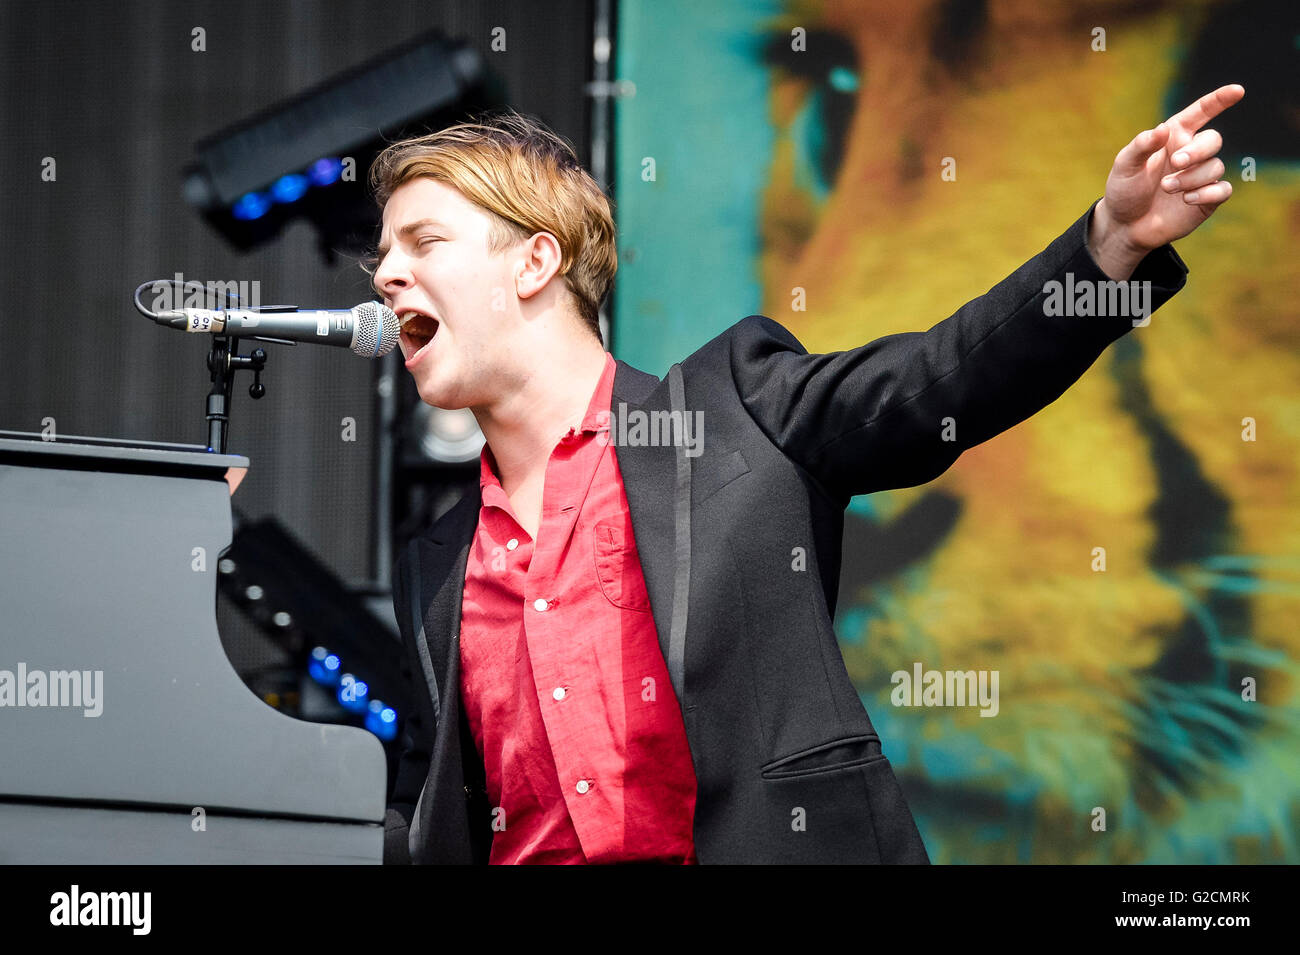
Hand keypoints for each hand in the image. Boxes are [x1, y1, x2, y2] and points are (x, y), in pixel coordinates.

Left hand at [1088, 84, 1243, 279]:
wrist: (1124, 225)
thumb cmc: (1124, 190)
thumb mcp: (1124, 166)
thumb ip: (1142, 145)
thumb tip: (1162, 129)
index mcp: (1173, 137)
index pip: (1201, 112)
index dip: (1220, 100)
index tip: (1238, 90)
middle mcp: (1191, 153)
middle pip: (1213, 140)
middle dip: (1197, 150)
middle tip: (1175, 163)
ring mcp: (1200, 176)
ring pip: (1215, 167)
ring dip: (1191, 178)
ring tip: (1166, 188)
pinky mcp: (1207, 198)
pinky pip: (1223, 190)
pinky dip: (1208, 193)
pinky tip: (1187, 200)